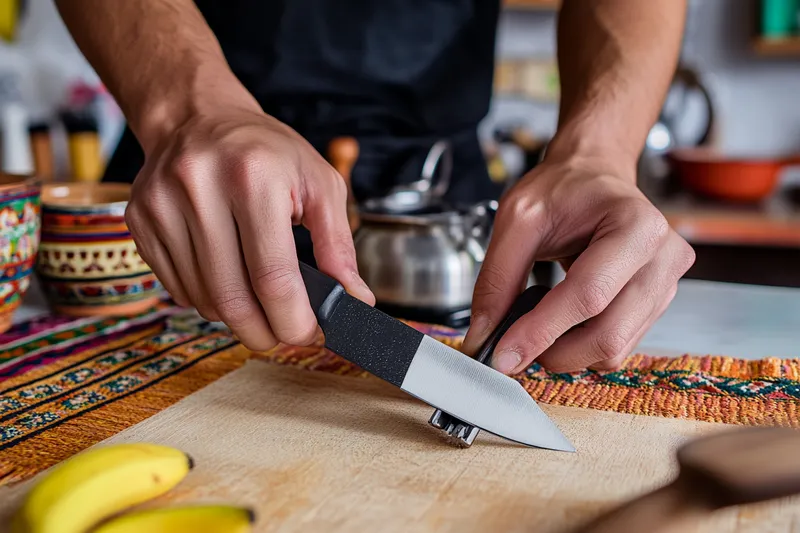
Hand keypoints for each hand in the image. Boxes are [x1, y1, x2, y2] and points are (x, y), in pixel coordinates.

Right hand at [125, 105, 374, 350]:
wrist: (198, 118)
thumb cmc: (267, 151)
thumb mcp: (319, 183)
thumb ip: (339, 246)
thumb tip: (355, 301)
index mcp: (253, 176)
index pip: (273, 276)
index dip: (294, 320)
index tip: (309, 334)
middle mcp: (198, 187)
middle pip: (232, 298)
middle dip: (265, 332)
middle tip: (285, 334)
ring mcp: (161, 206)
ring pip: (204, 300)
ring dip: (238, 316)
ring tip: (259, 297)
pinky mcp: (139, 222)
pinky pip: (177, 289)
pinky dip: (209, 299)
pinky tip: (227, 276)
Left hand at [462, 153, 694, 373]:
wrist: (594, 175)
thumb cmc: (565, 188)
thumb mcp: (518, 218)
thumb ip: (497, 277)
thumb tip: (484, 334)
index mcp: (637, 225)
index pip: (588, 295)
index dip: (541, 331)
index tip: (502, 354)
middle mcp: (663, 258)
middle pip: (608, 334)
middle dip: (553, 353)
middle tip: (512, 347)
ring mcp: (665, 284)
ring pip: (614, 349)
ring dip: (566, 354)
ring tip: (535, 327)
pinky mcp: (657, 305)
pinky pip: (618, 346)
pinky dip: (582, 348)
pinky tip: (560, 324)